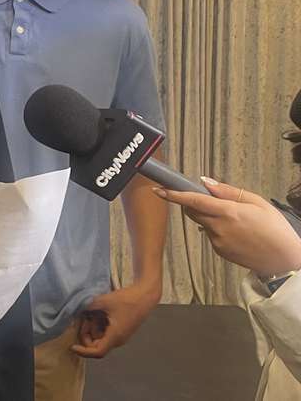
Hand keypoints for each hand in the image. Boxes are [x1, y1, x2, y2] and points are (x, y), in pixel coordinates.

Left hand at [70, 282, 158, 357]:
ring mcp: (120, 335)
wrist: (144, 295)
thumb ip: (87, 308)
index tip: (72, 346)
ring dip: (92, 328)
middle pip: (96, 345)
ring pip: (100, 337)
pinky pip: (105, 332)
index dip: (83, 351)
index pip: (97, 352)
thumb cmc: (126, 300)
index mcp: (115, 336)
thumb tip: (75, 311)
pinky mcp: (121, 329)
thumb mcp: (102, 301)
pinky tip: (97, 311)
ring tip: (90, 312)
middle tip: (83, 318)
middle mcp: (118, 339)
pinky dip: (98, 324)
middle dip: (86, 334)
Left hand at [156, 177, 300, 276]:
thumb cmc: (276, 230)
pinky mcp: (220, 252)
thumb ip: (229, 192)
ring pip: (203, 223)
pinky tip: (237, 233)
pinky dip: (217, 230)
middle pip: (193, 211)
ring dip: (210, 218)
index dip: (174, 195)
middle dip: (194, 203)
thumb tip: (207, 183)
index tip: (159, 190)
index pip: (193, 200)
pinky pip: (211, 236)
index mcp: (228, 212)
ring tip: (236, 221)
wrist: (285, 262)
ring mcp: (218, 242)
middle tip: (212, 201)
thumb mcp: (258, 203)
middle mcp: (219, 228)